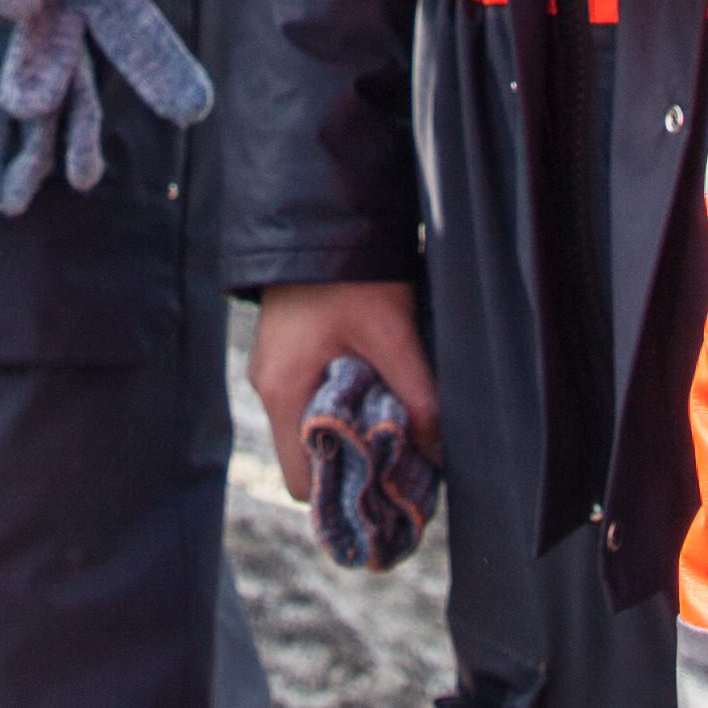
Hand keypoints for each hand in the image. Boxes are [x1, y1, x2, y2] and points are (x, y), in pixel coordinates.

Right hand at [250, 282, 441, 505]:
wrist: (320, 214)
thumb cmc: (351, 274)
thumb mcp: (393, 334)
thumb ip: (418, 395)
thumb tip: (439, 451)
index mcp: (284, 390)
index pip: (300, 482)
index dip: (341, 493)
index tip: (383, 486)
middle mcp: (267, 385)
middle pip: (304, 456)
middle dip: (350, 463)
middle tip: (396, 458)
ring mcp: (270, 366)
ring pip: (307, 425)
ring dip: (345, 429)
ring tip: (389, 419)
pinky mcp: (281, 350)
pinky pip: (305, 396)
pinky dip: (335, 402)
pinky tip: (370, 386)